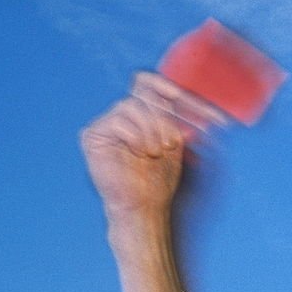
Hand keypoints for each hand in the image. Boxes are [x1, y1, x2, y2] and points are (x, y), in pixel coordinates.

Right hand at [80, 72, 220, 220]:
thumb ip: (180, 118)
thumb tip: (197, 100)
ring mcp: (107, 123)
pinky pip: (118, 120)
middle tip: (172, 143)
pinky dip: (135, 137)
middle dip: (164, 119)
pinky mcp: (93, 135)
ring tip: (156, 152)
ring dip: (151, 130)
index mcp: (144, 114)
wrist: (144, 206)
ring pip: (132, 105)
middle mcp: (124, 115)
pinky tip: (140, 153)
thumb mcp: (176, 143)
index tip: (179, 95)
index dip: (164, 84)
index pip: (149, 84)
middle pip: (143, 93)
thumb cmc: (160, 181)